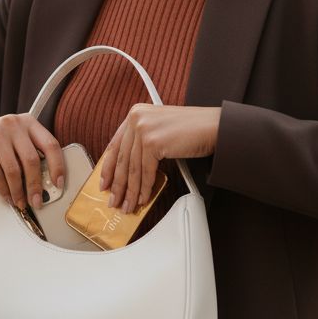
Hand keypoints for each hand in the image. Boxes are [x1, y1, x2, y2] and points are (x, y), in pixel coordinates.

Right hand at [0, 115, 64, 210]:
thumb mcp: (17, 138)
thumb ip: (32, 152)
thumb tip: (47, 183)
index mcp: (29, 122)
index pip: (50, 144)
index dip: (58, 166)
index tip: (58, 184)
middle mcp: (14, 124)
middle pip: (31, 160)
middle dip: (36, 185)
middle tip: (37, 201)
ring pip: (14, 170)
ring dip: (19, 191)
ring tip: (21, 202)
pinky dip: (4, 189)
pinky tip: (8, 197)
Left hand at [100, 105, 220, 213]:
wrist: (213, 127)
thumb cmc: (192, 130)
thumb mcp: (159, 130)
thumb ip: (142, 142)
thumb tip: (127, 170)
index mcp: (135, 113)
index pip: (115, 145)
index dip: (108, 168)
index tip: (104, 183)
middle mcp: (136, 118)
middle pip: (122, 159)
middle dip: (117, 185)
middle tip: (114, 200)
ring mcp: (144, 129)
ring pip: (132, 169)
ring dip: (130, 191)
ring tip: (128, 205)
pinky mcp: (153, 142)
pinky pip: (145, 172)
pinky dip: (144, 188)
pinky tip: (142, 199)